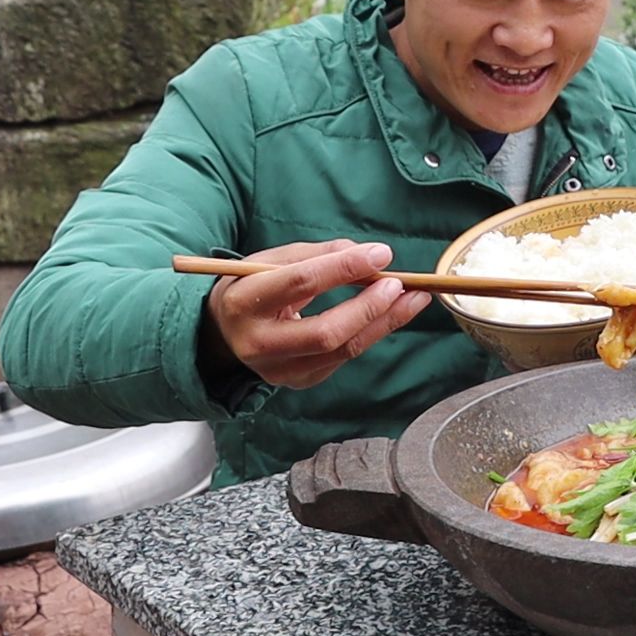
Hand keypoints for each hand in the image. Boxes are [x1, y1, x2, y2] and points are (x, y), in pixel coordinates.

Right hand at [202, 240, 432, 389]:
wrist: (221, 334)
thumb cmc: (253, 288)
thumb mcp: (272, 261)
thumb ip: (320, 255)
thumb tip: (371, 256)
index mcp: (244, 302)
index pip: (302, 282)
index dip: (345, 268)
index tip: (382, 254)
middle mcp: (258, 343)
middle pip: (326, 331)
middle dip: (369, 307)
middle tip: (399, 284)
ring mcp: (278, 370)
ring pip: (342, 350)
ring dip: (385, 323)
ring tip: (414, 300)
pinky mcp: (298, 381)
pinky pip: (343, 358)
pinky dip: (371, 334)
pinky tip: (391, 316)